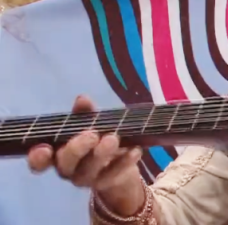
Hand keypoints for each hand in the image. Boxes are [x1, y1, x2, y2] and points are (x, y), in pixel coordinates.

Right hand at [27, 96, 144, 214]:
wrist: (119, 163)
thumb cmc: (97, 138)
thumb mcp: (90, 123)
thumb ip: (84, 113)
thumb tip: (82, 99)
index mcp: (56, 153)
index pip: (39, 161)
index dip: (37, 157)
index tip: (44, 148)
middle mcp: (67, 168)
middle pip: (65, 164)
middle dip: (77, 149)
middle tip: (92, 135)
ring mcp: (86, 178)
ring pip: (89, 170)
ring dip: (102, 154)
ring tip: (113, 139)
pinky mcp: (106, 182)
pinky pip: (114, 174)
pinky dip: (125, 162)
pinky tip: (135, 149)